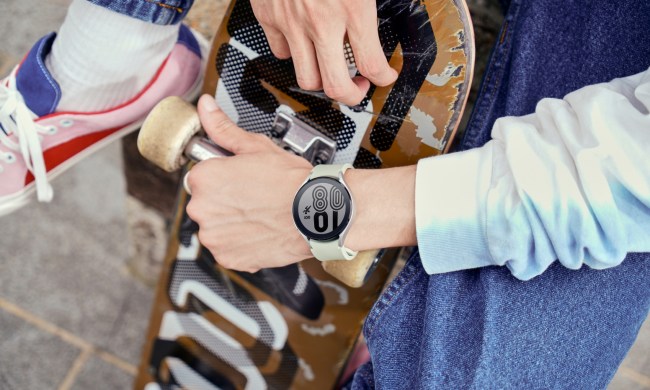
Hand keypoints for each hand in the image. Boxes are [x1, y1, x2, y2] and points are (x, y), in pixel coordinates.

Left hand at [186, 95, 312, 271]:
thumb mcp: (256, 147)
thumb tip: (206, 107)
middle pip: (206, 203)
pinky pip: (227, 249)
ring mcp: (213, 236)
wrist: (316, 213)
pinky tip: (260, 231)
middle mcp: (202, 208)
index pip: (201, 177)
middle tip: (253, 197)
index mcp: (204, 178)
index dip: (223, 177)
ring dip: (231, 224)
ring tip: (259, 215)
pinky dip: (240, 244)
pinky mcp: (227, 257)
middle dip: (225, 201)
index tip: (240, 180)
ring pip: (216, 227)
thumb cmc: (291, 181)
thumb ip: (223, 128)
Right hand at [250, 0, 397, 105]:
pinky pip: (281, 53)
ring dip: (322, 80)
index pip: (372, 64)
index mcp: (353, 6)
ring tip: (331, 70)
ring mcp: (292, 23)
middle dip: (352, 95)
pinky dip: (294, 55)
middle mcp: (321, 21)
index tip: (384, 76)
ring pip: (306, 79)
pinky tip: (304, 44)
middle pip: (336, 86)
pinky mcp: (268, 17)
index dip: (383, 78)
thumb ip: (371, 0)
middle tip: (358, 87)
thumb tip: (378, 9)